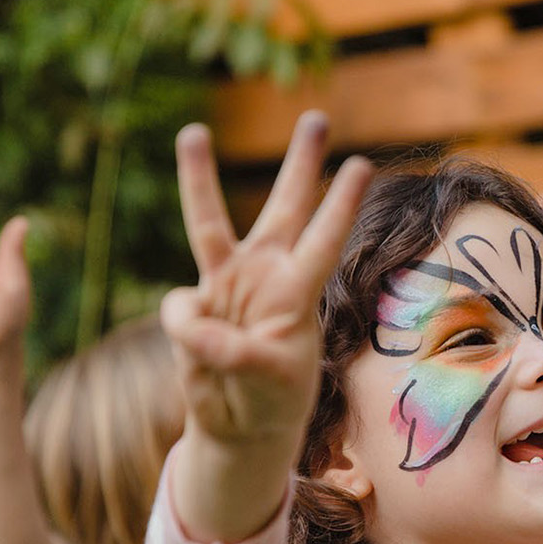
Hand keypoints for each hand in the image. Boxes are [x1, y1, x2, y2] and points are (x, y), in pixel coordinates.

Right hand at [161, 111, 372, 450]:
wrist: (239, 427)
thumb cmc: (271, 402)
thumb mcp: (264, 381)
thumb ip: (229, 350)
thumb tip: (188, 319)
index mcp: (298, 292)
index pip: (324, 240)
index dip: (339, 204)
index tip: (362, 164)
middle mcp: (265, 275)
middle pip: (284, 207)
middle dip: (300, 164)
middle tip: (318, 116)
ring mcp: (227, 285)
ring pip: (209, 223)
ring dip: (199, 176)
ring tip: (193, 130)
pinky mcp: (193, 305)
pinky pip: (179, 310)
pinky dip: (185, 333)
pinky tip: (201, 358)